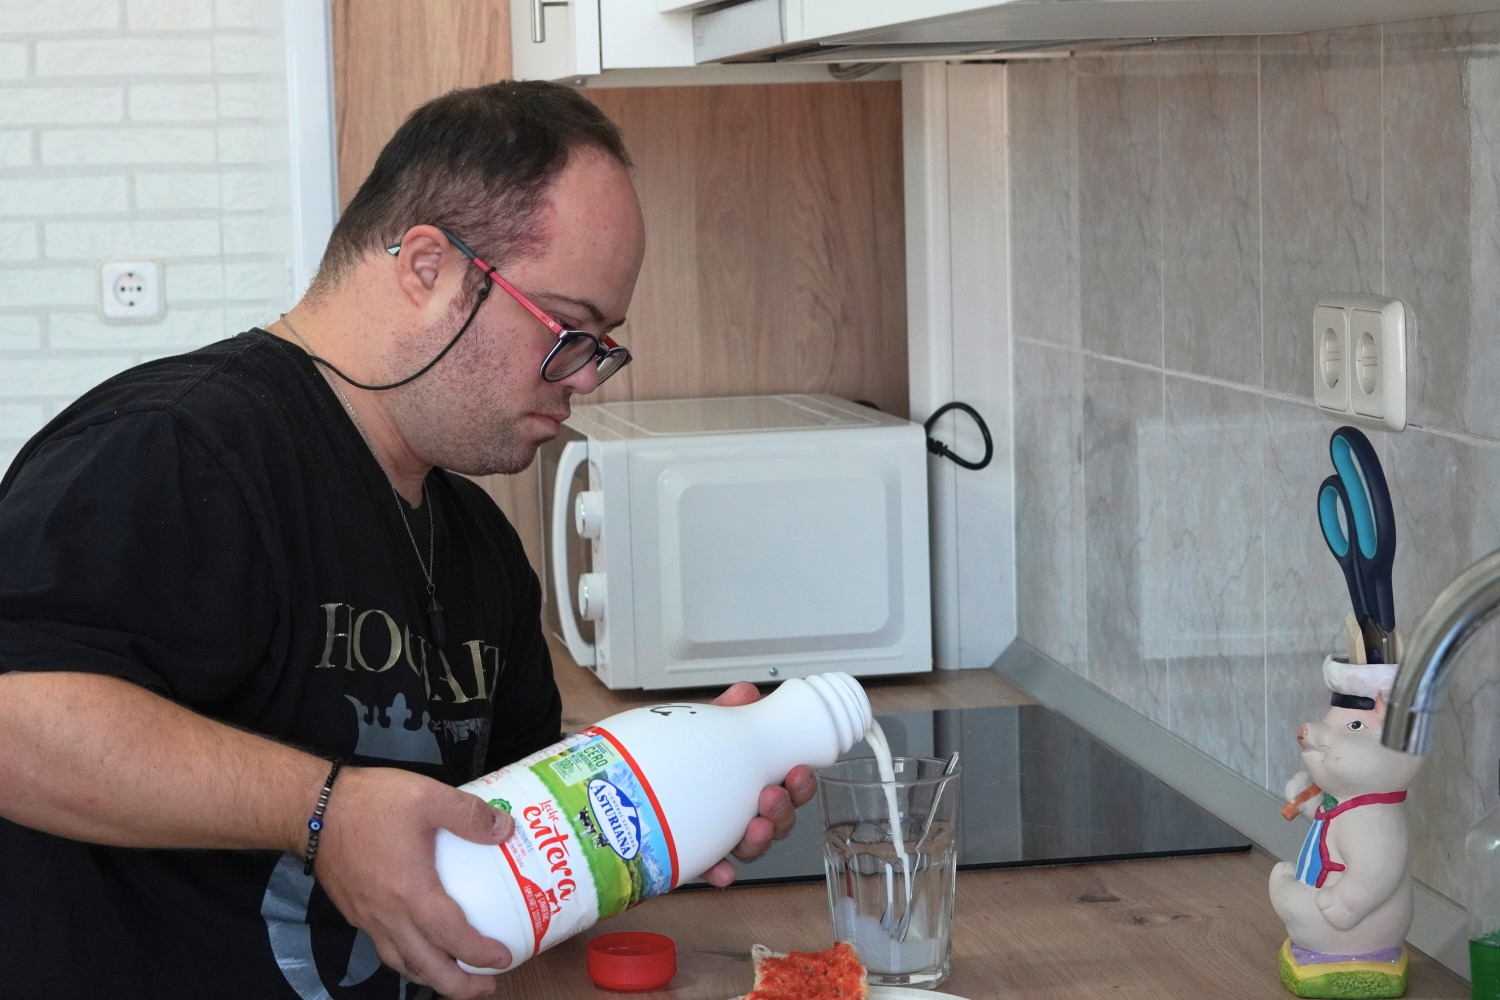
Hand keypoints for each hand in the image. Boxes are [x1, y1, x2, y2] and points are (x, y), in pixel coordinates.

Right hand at [312, 765, 514, 998]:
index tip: (503, 959)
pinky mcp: (354, 911)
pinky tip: (419, 946)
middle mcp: (388, 915)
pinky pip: (385, 948)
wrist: (312, 809)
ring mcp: (368, 917)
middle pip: (425, 966)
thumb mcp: (428, 797)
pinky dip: (407, 958)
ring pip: (402, 963)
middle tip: (486, 987)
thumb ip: (468, 814)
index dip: (480, 954)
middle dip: (457, 985)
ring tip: (455, 977)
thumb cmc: (371, 804)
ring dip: (431, 977)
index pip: (451, 937)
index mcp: (411, 893)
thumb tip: (505, 830)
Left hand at [697, 682, 818, 887]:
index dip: (801, 783)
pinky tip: (722, 872)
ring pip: (753, 846)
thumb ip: (726, 714)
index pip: (790, 786)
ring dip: (760, 840)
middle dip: (783, 811)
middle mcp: (743, 811)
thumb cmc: (682, 759)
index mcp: (753, 780)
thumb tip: (745, 692)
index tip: (798, 772)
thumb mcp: (705, 731)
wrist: (634, 788)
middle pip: (779, 820)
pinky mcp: (698, 858)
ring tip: (753, 828)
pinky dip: (721, 873)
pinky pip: (713, 870)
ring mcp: (722, 837)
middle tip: (771, 796)